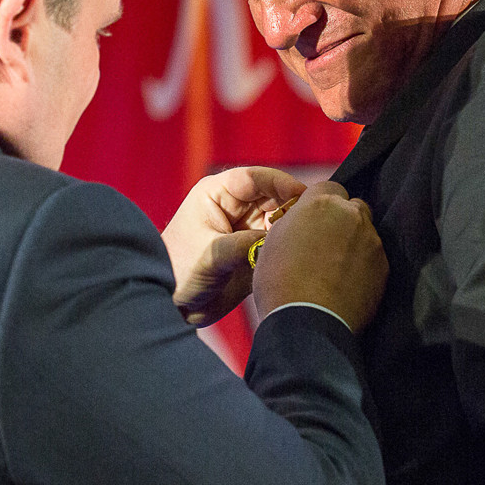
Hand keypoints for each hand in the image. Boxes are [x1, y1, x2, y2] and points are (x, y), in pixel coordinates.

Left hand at [162, 167, 305, 325]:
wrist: (172, 306)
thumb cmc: (180, 273)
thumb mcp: (212, 256)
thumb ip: (247, 245)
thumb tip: (284, 239)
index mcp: (217, 193)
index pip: (255, 178)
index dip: (282, 184)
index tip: (304, 197)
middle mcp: (235, 206)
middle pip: (275, 197)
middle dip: (293, 210)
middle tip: (311, 227)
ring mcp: (246, 228)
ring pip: (281, 220)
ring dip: (294, 230)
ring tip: (306, 245)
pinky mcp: (255, 250)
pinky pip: (280, 243)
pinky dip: (290, 248)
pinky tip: (300, 257)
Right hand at [252, 181, 386, 332]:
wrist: (307, 321)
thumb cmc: (280, 282)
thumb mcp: (273, 241)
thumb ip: (295, 222)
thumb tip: (304, 222)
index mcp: (320, 203)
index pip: (329, 186)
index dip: (320, 203)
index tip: (313, 220)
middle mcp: (351, 215)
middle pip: (353, 206)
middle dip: (342, 218)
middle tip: (325, 242)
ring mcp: (371, 240)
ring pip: (365, 231)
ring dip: (354, 242)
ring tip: (335, 267)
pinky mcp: (384, 266)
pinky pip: (374, 256)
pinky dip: (364, 265)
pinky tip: (347, 283)